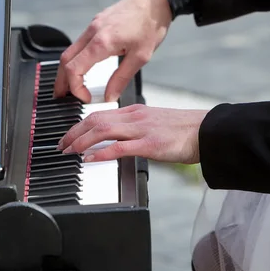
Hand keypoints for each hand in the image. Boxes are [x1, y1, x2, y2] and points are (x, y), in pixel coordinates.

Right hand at [53, 0, 172, 102]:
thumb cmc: (151, 24)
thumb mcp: (140, 57)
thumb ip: (121, 78)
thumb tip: (109, 96)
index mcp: (101, 42)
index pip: (74, 69)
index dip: (75, 88)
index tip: (86, 98)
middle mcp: (92, 32)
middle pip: (65, 60)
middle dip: (62, 81)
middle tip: (62, 97)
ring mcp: (92, 26)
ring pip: (70, 51)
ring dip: (67, 70)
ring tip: (70, 86)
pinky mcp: (96, 22)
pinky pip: (79, 43)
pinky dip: (76, 58)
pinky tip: (82, 67)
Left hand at [56, 104, 208, 163]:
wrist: (207, 131)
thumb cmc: (185, 131)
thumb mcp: (155, 124)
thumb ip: (136, 129)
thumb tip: (119, 141)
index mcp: (136, 111)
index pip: (100, 114)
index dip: (80, 124)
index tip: (70, 135)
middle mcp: (135, 117)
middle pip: (95, 120)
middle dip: (74, 132)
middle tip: (61, 145)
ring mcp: (141, 130)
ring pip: (102, 130)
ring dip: (81, 141)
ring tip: (69, 151)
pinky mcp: (149, 145)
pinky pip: (118, 147)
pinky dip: (100, 152)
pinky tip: (89, 159)